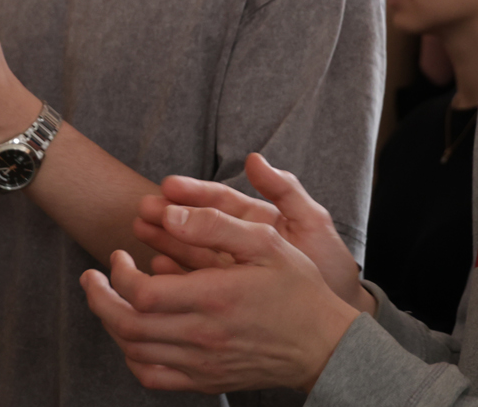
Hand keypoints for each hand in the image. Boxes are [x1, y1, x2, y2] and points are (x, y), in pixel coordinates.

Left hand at [82, 203, 359, 392]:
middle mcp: (203, 335)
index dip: (119, 273)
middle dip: (99, 297)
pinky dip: (132, 357)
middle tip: (92, 276)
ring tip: (108, 299)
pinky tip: (133, 335)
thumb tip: (170, 213)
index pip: (142, 293)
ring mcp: (202, 363)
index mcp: (214, 297)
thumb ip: (214, 224)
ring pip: (134, 351)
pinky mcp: (205, 381)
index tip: (119, 254)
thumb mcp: (266, 241)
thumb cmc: (296, 287)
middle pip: (127, 324)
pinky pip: (153, 377)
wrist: (322, 344)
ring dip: (111, 324)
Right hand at [134, 154, 373, 313]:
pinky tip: (157, 269)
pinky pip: (196, 284)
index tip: (169, 185)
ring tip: (139, 231)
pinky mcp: (225, 298)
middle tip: (143, 208)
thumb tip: (254, 159)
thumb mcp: (313, 223)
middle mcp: (239, 242)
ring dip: (165, 241)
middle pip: (198, 224)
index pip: (221, 200)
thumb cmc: (331, 266)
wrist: (338, 318)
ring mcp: (230, 271)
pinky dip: (176, 276)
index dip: (195, 192)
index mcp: (257, 219)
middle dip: (170, 215)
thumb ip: (285, 191)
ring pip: (191, 251)